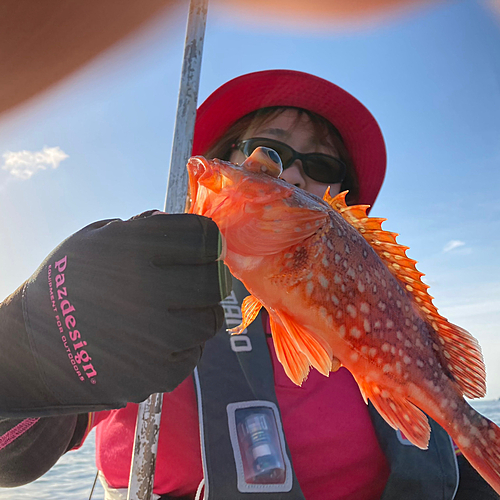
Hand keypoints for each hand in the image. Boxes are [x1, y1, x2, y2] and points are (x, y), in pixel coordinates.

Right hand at [21, 212, 229, 412]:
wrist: (31, 349)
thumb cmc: (67, 285)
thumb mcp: (91, 240)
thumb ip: (141, 228)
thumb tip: (182, 225)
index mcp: (129, 248)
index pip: (202, 236)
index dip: (209, 240)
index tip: (207, 247)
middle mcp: (143, 289)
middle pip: (214, 279)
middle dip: (212, 276)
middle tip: (202, 280)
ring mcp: (151, 336)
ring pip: (211, 319)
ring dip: (202, 312)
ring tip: (181, 311)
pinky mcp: (154, 374)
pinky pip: (195, 353)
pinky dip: (186, 345)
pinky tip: (163, 339)